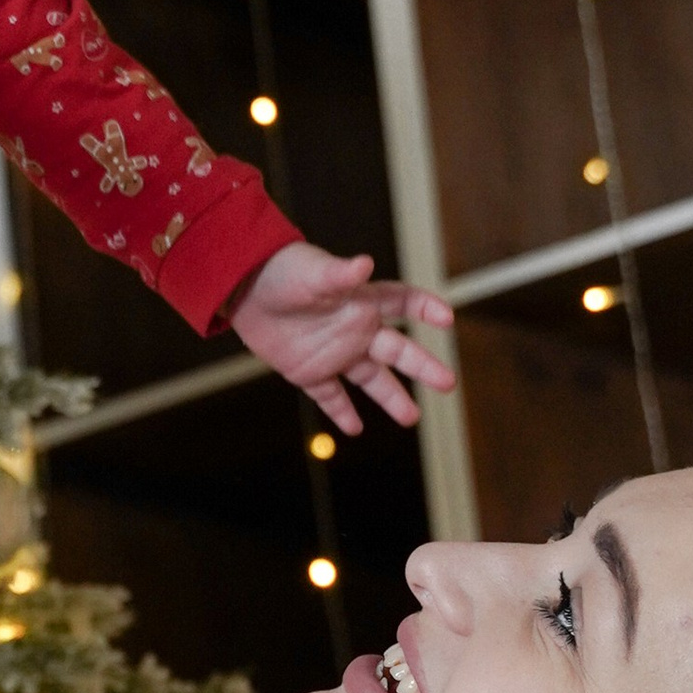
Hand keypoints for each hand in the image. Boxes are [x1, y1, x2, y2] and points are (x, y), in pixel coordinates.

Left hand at [225, 241, 455, 434]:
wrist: (244, 289)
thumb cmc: (283, 272)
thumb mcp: (312, 274)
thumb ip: (339, 274)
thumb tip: (364, 263)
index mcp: (361, 301)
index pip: (403, 302)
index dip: (425, 308)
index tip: (445, 318)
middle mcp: (355, 329)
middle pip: (397, 350)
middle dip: (423, 366)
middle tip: (448, 382)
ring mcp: (335, 353)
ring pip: (371, 379)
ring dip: (391, 398)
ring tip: (411, 418)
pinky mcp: (310, 372)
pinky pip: (331, 396)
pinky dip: (342, 413)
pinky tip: (355, 430)